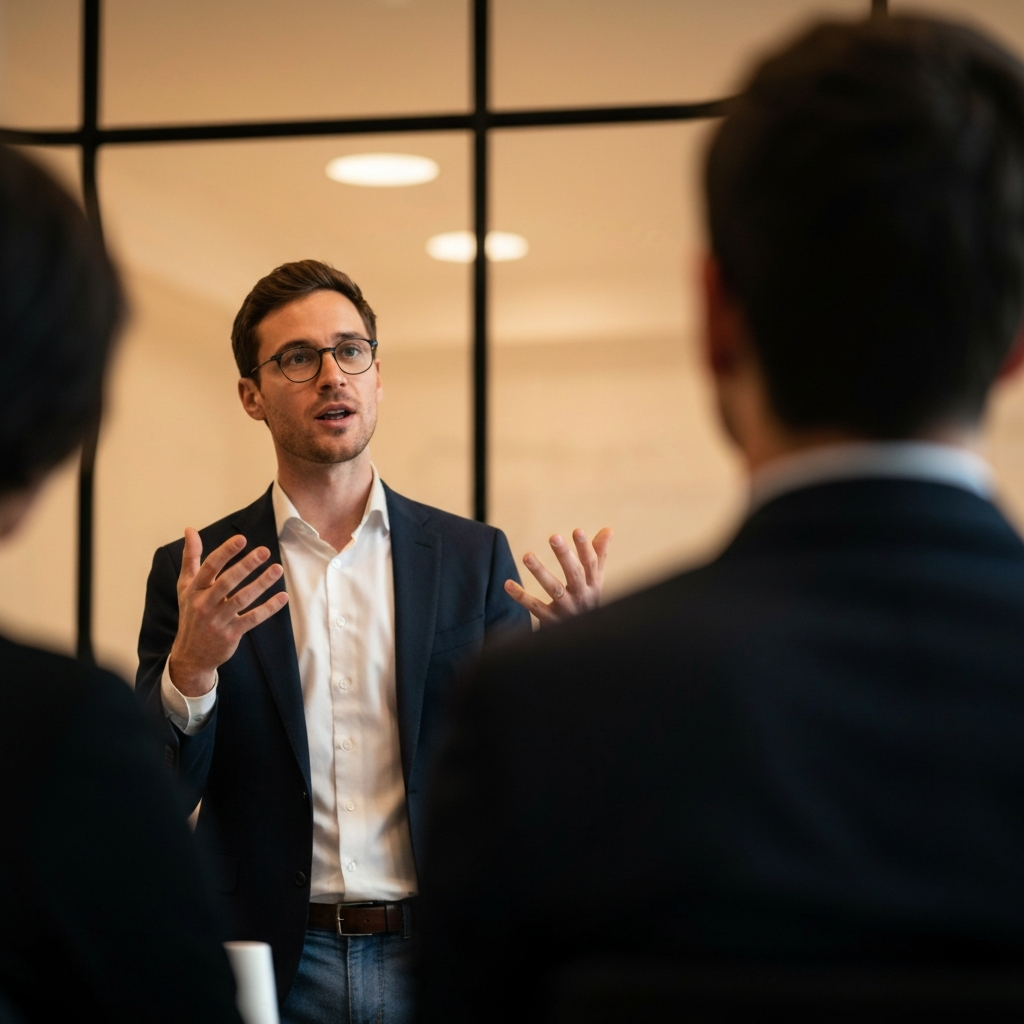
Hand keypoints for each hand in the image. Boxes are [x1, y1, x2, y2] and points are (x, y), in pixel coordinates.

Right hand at [168, 528, 288, 696]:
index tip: (242, 539)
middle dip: (246, 565)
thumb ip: (190, 558)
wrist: (191, 655)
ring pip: (242, 599)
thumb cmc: (191, 613)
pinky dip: (268, 608)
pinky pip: (253, 619)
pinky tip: (283, 596)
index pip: (210, 567)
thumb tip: (190, 529)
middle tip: (264, 551)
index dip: (225, 552)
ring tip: (278, 569)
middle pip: (227, 582)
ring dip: (261, 583)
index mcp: (194, 589)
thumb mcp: (186, 586)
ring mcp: (218, 620)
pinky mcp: (231, 634)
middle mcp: (204, 604)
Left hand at [505, 527, 612, 626]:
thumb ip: (599, 555)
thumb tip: (608, 529)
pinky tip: (508, 584)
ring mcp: (566, 609)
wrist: (582, 640)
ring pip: (554, 589)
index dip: (585, 547)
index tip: (577, 530)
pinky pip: (534, 607)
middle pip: (574, 574)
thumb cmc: (587, 602)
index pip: (590, 564)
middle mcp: (581, 597)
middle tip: (554, 536)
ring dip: (540, 572)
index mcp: (593, 585)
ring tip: (527, 556)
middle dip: (565, 555)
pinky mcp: (550, 620)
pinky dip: (521, 596)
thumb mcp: (596, 580)